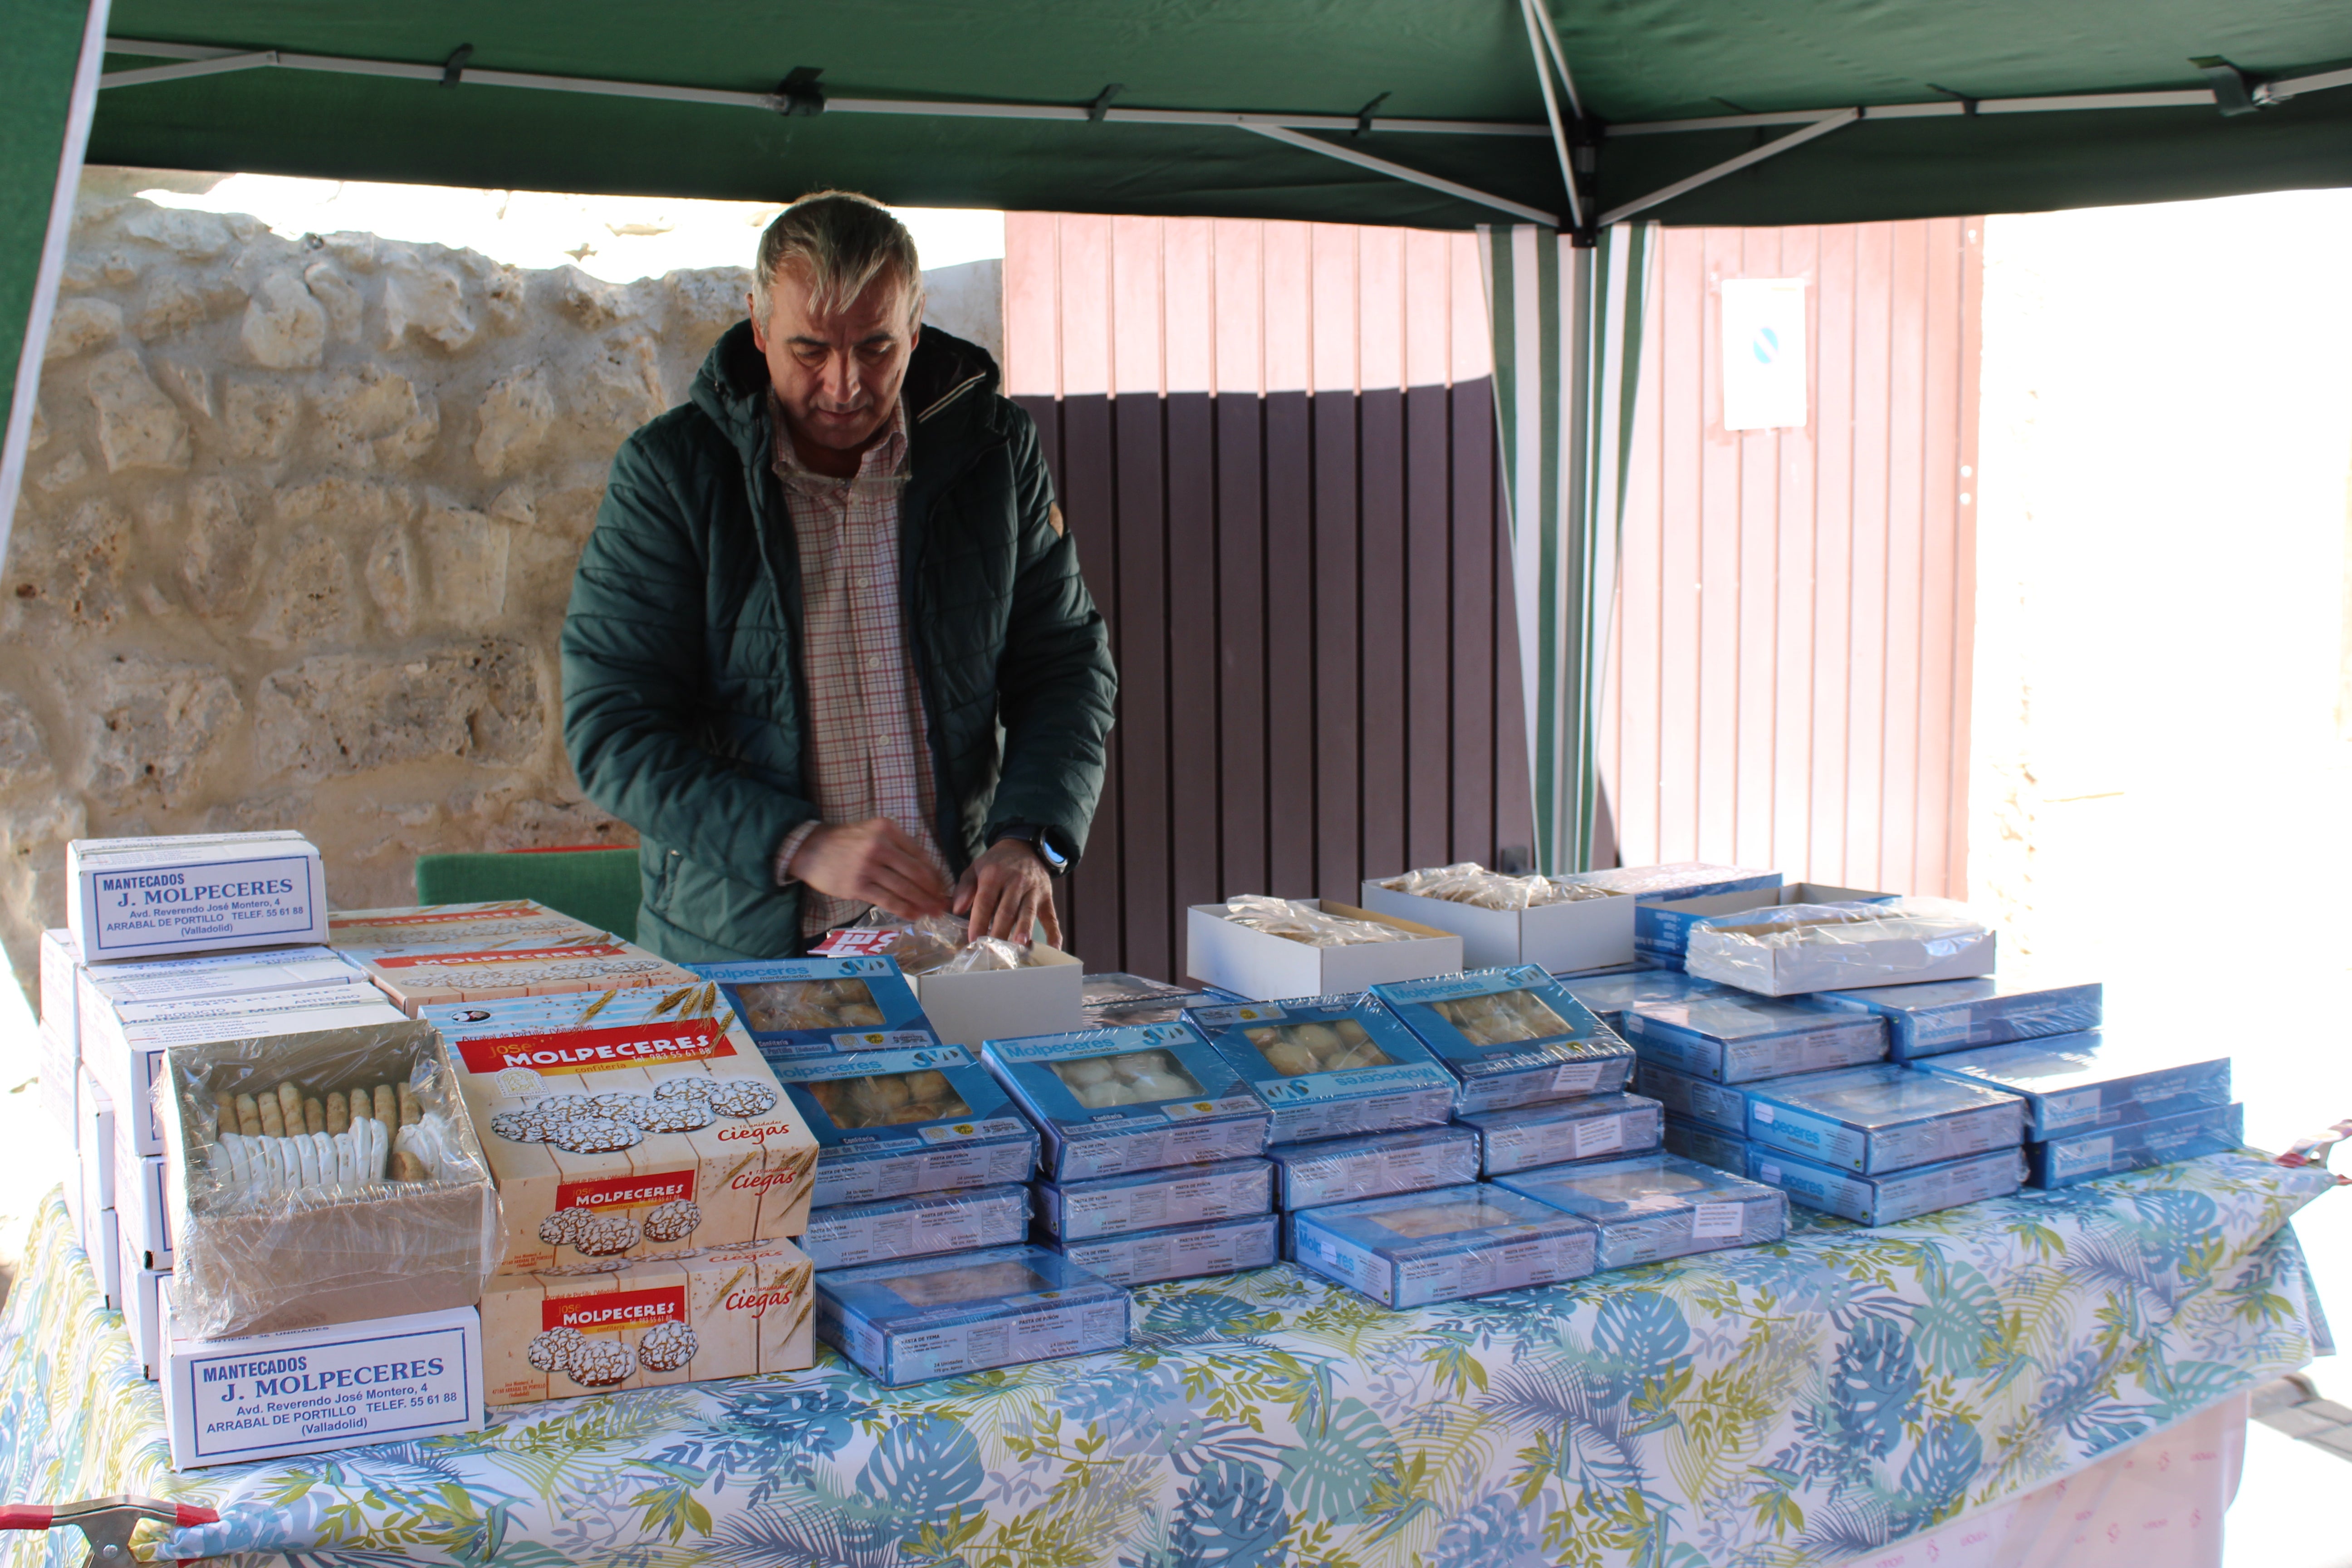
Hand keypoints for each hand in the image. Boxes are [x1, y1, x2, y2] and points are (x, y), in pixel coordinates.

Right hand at [788, 818, 948, 918]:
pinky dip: (905, 910)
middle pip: (916, 873)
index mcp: (887, 830)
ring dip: (923, 903)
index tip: (943, 886)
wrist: (810, 848)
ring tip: (934, 913)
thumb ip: (896, 846)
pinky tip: (915, 915)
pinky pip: (888, 901)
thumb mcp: (872, 831)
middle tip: (944, 904)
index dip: (935, 874)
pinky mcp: (857, 886)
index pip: (920, 855)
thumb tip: (925, 871)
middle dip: (934, 892)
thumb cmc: (844, 842)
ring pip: (905, 889)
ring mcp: (868, 866)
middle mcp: (879, 845)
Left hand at [953, 838, 1060, 946]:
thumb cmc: (996, 864)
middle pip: (1007, 910)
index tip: (973, 939)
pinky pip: (1051, 917)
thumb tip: (957, 909)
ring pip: (1028, 912)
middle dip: (999, 931)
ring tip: (1018, 945)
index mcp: (994, 875)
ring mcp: (1033, 890)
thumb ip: (964, 888)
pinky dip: (1054, 933)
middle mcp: (1015, 882)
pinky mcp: (1047, 897)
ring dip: (1024, 928)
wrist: (1025, 847)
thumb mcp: (975, 868)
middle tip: (992, 950)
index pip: (985, 901)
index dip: (978, 921)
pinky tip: (1053, 948)